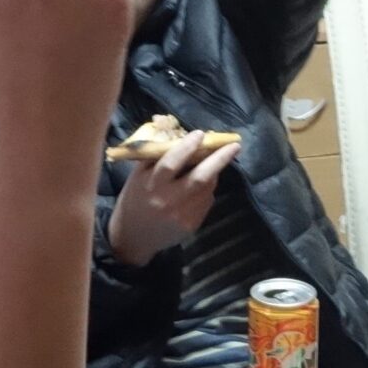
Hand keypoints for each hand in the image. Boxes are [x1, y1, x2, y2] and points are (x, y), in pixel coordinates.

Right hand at [107, 134, 240, 266]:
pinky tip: (201, 186)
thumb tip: (175, 130)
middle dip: (219, 159)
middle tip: (234, 145)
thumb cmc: (134, 199)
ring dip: (213, 173)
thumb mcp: (137, 176)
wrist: (133, 237)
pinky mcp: (191, 225)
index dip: (186, 147)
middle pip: (199, 178)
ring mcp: (182, 215)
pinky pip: (206, 201)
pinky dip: (207, 189)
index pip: (170, 163)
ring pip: (207, 188)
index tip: (199, 134)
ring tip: (214, 162)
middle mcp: (168, 201)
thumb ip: (155, 155)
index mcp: (151, 185)